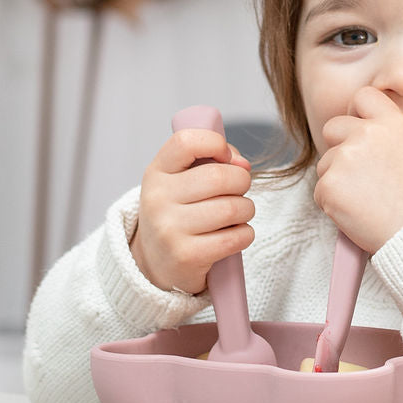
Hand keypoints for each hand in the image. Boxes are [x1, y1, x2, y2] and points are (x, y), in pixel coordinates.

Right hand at [129, 128, 254, 292]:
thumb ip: (216, 160)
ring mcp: (169, 229)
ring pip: (232, 208)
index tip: (224, 157)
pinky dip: (245, 234)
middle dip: (242, 181)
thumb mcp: (184, 180)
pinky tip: (234, 235)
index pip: (186, 142)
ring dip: (246, 210)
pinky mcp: (186, 256)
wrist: (156, 261)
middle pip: (219, 177)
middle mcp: (158, 199)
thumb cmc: (180, 211)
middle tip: (239, 191)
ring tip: (237, 214)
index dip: (215, 143)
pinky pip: (236, 237)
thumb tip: (243, 165)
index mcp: (157, 172)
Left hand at [313, 87, 402, 251]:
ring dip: (337, 179)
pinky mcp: (329, 184)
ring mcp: (344, 158)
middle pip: (333, 127)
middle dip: (340, 147)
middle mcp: (366, 134)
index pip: (363, 97)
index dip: (358, 113)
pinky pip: (320, 190)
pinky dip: (333, 203)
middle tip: (360, 173)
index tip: (361, 130)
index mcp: (391, 123)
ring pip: (325, 163)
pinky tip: (355, 212)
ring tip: (365, 199)